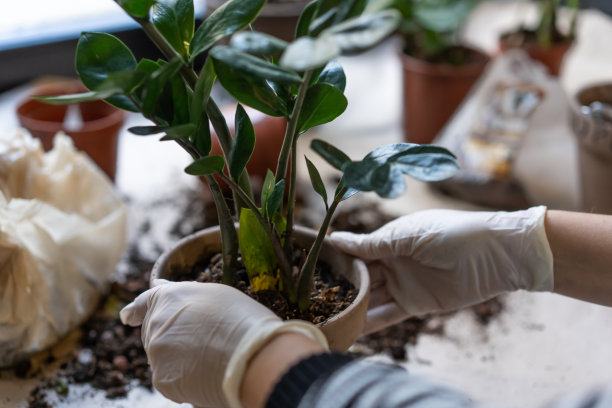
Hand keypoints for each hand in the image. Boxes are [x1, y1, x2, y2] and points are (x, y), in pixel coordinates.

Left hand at [120, 281, 326, 407]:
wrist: (252, 355)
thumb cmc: (244, 321)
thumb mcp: (217, 295)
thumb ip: (187, 296)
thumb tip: (162, 287)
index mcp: (169, 297)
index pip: (144, 302)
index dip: (136, 310)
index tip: (128, 316)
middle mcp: (156, 322)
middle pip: (156, 334)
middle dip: (172, 340)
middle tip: (202, 345)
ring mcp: (157, 352)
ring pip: (164, 359)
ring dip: (180, 360)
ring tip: (212, 359)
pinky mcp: (162, 379)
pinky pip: (171, 381)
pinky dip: (185, 381)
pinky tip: (207, 375)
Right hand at [330, 206, 552, 333]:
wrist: (494, 255)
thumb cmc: (450, 233)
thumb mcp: (407, 235)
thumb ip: (371, 243)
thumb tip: (335, 238)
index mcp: (388, 240)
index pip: (354, 251)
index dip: (334, 258)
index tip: (308, 264)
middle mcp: (391, 262)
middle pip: (359, 277)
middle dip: (338, 286)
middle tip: (310, 298)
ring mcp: (402, 284)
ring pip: (370, 298)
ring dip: (351, 307)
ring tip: (324, 317)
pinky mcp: (414, 305)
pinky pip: (387, 316)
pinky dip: (370, 323)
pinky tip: (350, 329)